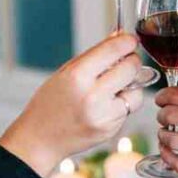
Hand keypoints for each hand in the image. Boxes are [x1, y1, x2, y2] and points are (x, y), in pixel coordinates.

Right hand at [0, 35, 143, 176]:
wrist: (40, 139)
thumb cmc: (49, 103)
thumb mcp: (65, 73)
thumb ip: (94, 55)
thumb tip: (119, 37)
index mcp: (77, 76)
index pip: (114, 49)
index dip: (127, 41)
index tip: (131, 40)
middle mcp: (92, 96)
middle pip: (131, 68)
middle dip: (132, 61)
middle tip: (125, 61)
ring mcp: (104, 116)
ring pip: (137, 92)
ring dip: (131, 86)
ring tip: (113, 88)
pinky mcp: (111, 130)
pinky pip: (129, 110)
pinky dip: (123, 104)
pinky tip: (105, 105)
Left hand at [155, 87, 177, 176]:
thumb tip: (173, 100)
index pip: (176, 95)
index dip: (162, 97)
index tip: (162, 100)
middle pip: (170, 115)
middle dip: (162, 116)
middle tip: (165, 119)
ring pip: (171, 139)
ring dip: (163, 137)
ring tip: (168, 136)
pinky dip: (168, 158)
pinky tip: (170, 154)